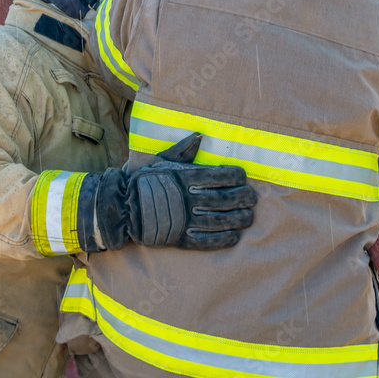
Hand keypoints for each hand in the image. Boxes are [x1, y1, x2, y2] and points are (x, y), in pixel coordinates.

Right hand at [127, 133, 257, 250]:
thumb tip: (199, 136)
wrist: (125, 208)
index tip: (243, 177)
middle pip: (225, 198)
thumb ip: (183, 150)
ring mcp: (187, 220)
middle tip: (253, 198)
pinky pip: (209, 241)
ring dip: (239, 219)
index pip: (220, 176)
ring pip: (221, 220)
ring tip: (249, 217)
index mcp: (186, 178)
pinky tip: (234, 236)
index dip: (236, 176)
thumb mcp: (163, 160)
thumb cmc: (145, 181)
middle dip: (244, 198)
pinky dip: (224, 239)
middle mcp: (190, 198)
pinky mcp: (183, 239)